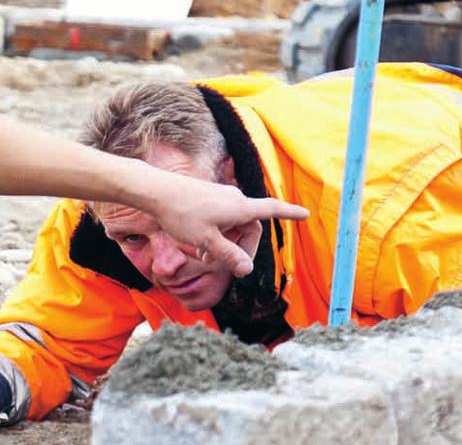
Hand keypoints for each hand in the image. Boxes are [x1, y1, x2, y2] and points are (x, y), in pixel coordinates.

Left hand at [150, 173, 307, 277]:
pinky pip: (222, 220)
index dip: (290, 213)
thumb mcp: (206, 241)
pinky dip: (217, 235)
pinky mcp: (209, 198)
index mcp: (239, 207)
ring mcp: (221, 198)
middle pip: (250, 228)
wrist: (156, 191)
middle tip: (225, 268)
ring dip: (226, 245)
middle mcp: (234, 199)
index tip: (306, 214)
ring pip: (234, 226)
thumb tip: (247, 270)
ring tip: (206, 260)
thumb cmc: (181, 214)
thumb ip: (228, 256)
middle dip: (241, 250)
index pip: (272, 209)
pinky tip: (200, 249)